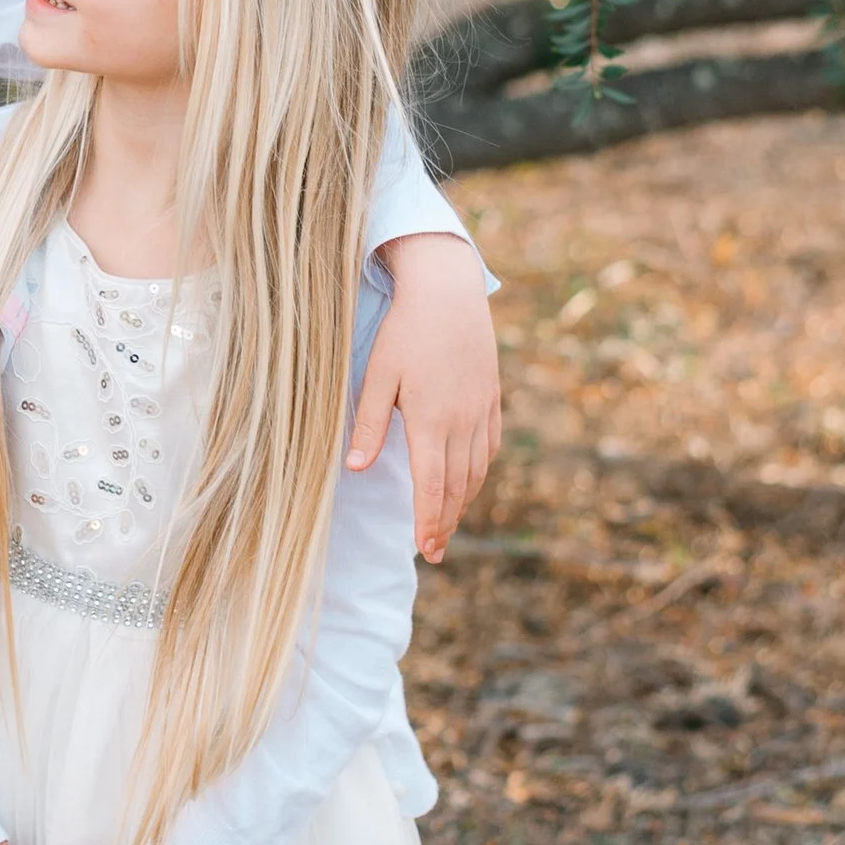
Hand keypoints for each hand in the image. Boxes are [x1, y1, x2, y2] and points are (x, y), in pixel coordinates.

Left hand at [349, 230, 497, 561]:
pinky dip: (479, 472)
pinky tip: (469, 482)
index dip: (428, 521)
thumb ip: (369, 425)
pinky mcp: (491, 399)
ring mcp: (482, 411)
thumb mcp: (377, 376)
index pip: (432, 485)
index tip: (423, 549)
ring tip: (448, 525)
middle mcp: (462, 422)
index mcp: (431, 420)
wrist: (448, 293)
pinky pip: (490, 447)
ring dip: (463, 502)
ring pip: (477, 470)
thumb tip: (354, 469)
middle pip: (458, 486)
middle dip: (445, 522)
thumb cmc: (405, 332)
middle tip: (434, 551)